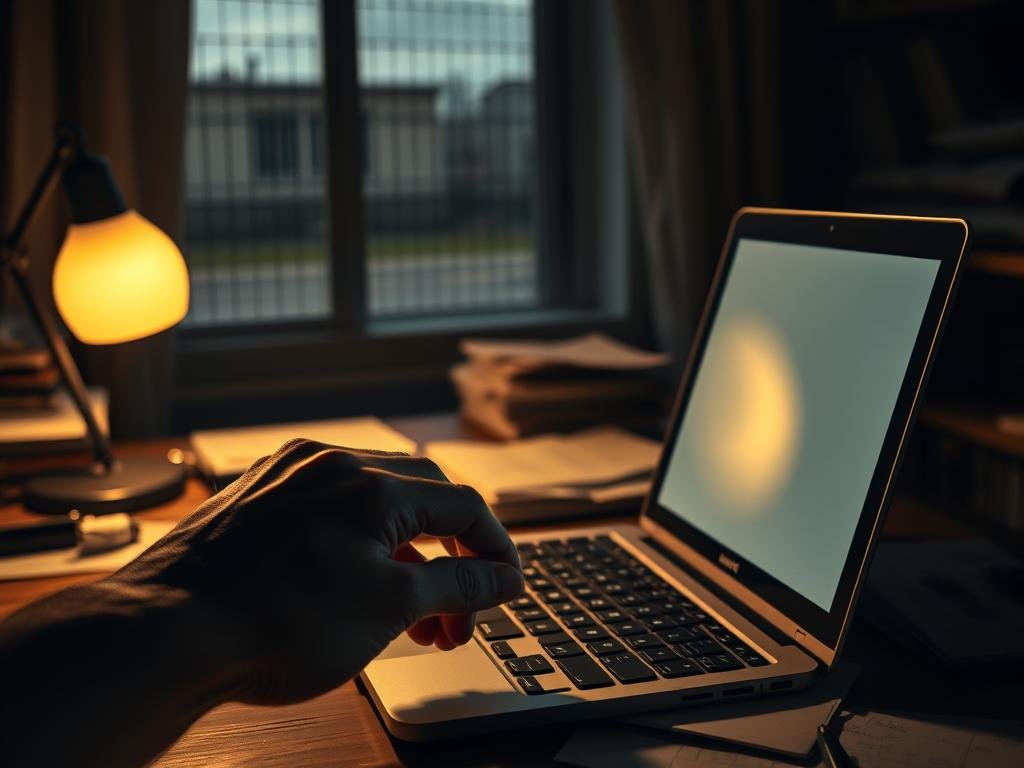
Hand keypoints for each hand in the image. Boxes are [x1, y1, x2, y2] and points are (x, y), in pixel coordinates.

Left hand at [117, 438, 523, 703]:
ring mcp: (287, 474)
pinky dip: (360, 548)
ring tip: (414, 622)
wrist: (163, 634)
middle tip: (461, 613)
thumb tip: (504, 576)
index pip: (463, 504)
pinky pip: (330, 510)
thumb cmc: (273, 624)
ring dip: (406, 560)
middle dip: (452, 558)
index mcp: (372, 483)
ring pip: (375, 507)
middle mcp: (330, 463)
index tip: (509, 587)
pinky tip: (360, 589)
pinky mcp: (257, 495)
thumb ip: (458, 585)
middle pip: (421, 499)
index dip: (496, 549)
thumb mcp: (388, 609)